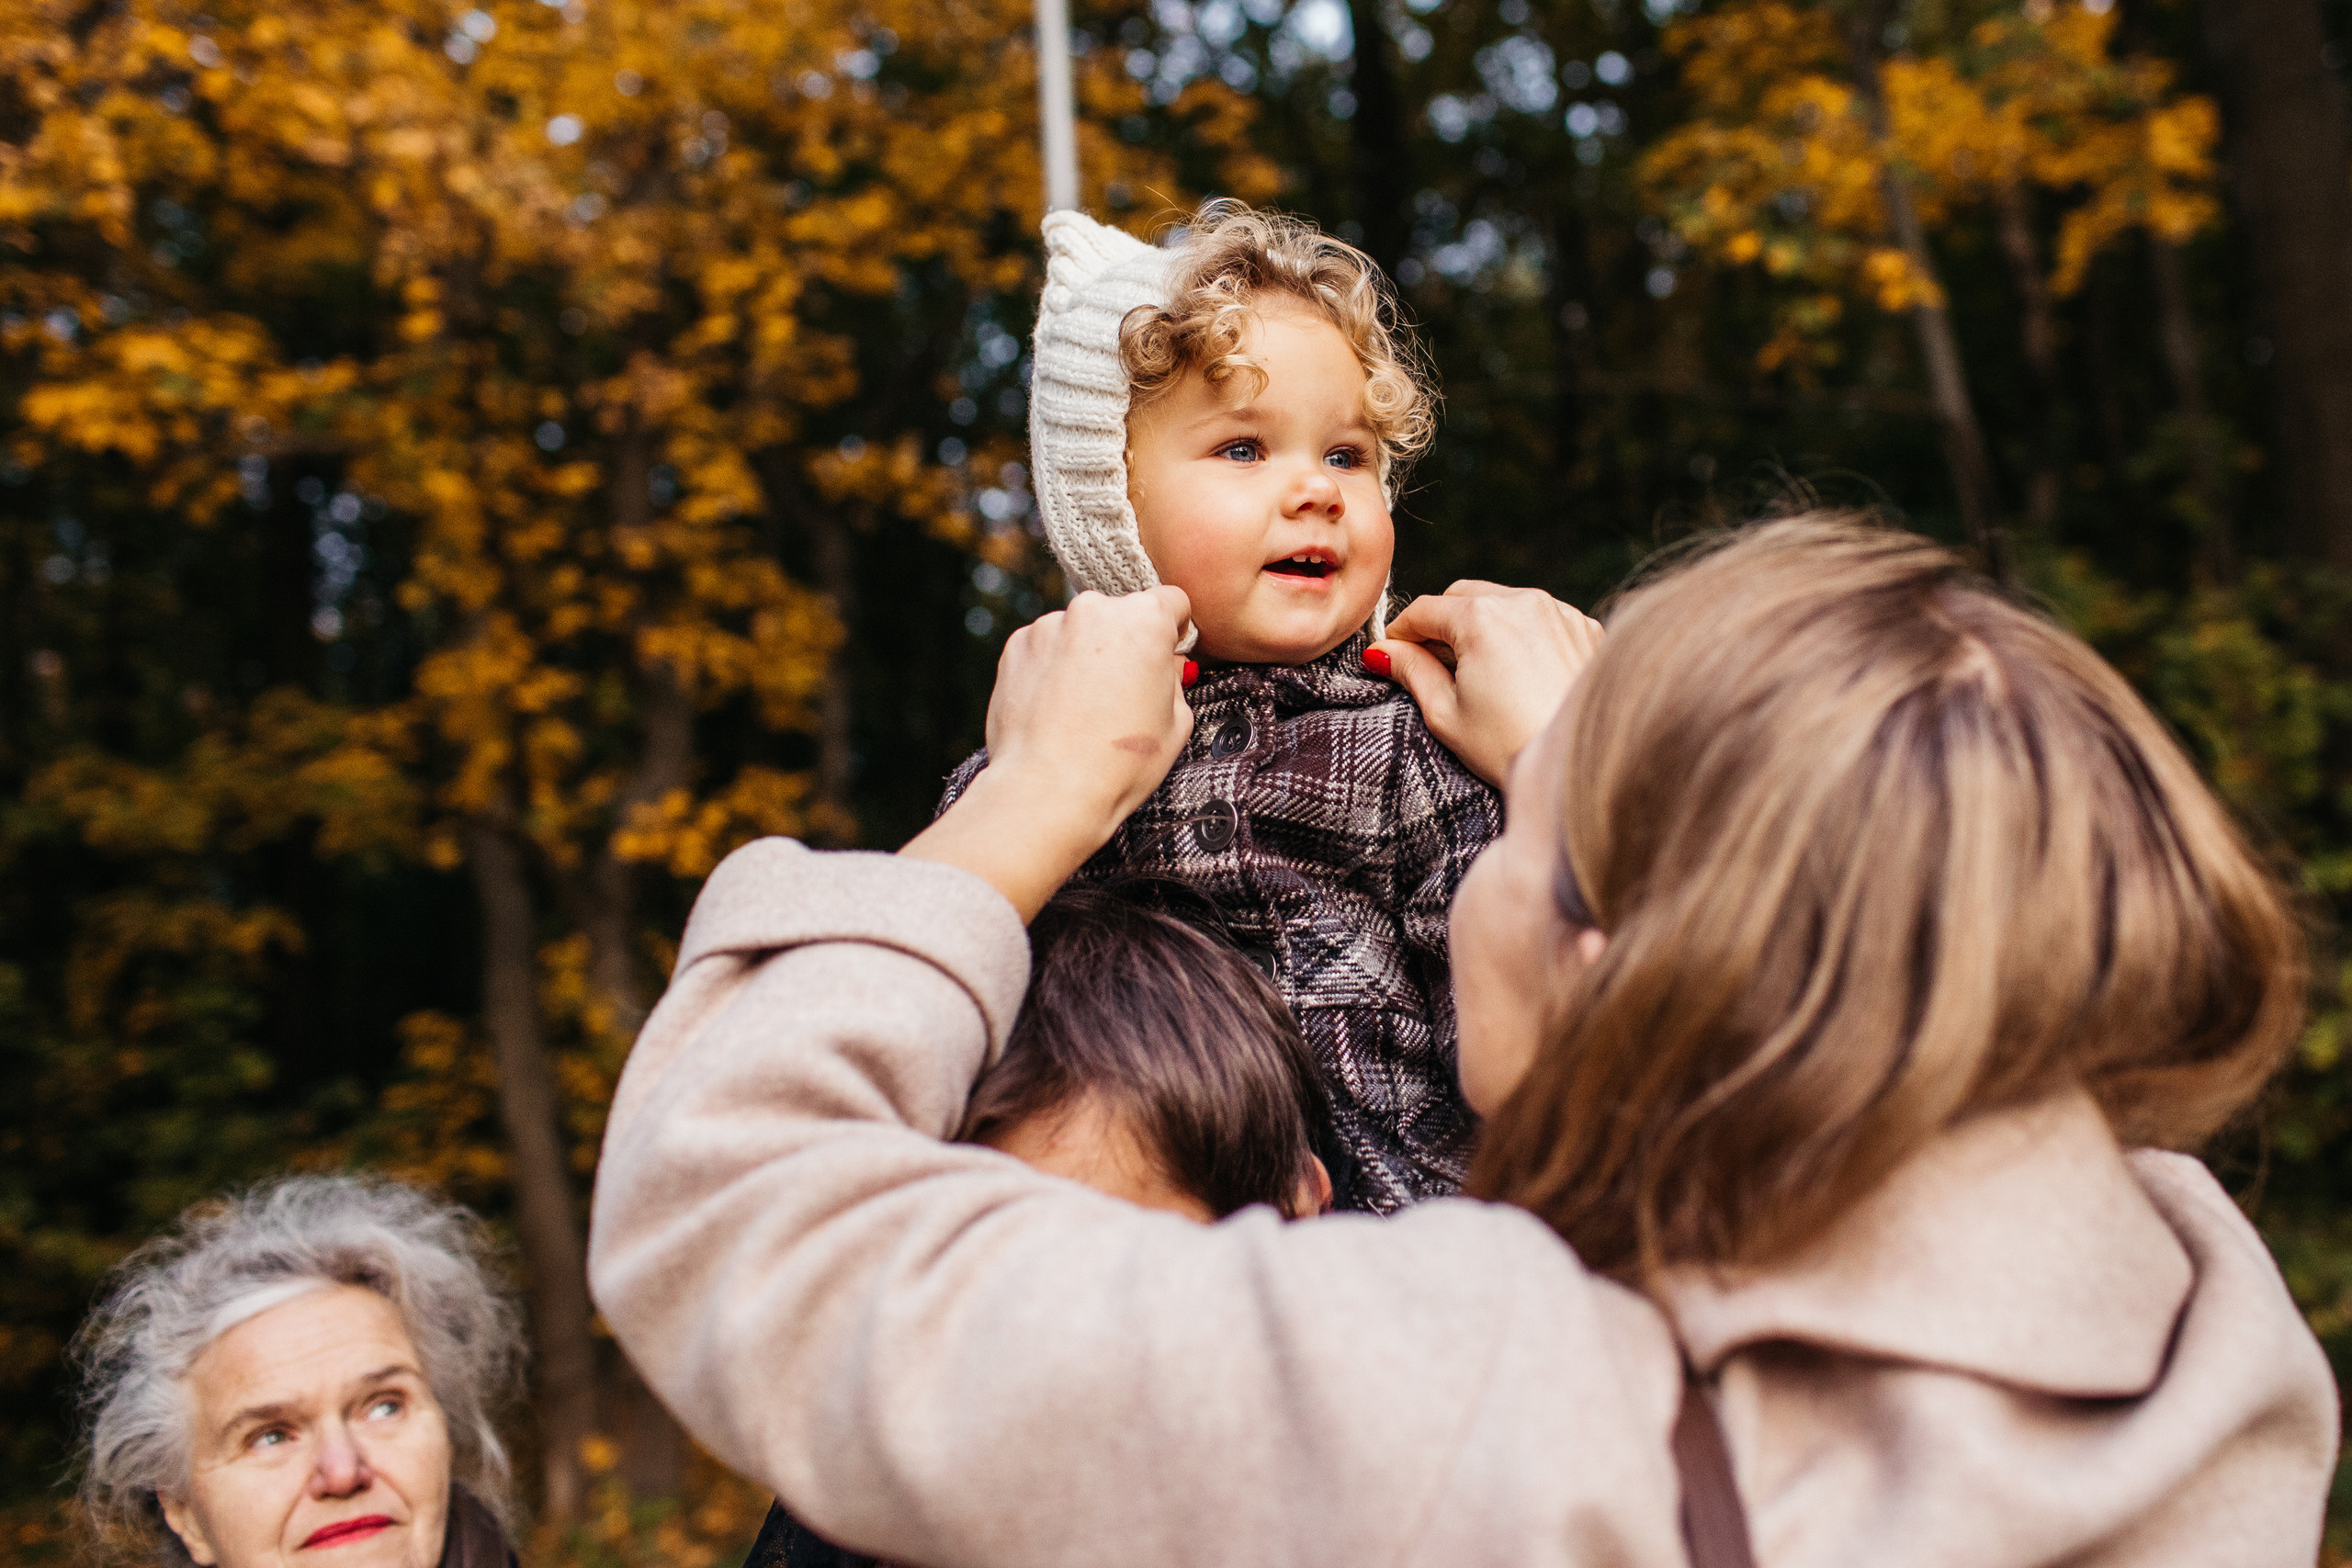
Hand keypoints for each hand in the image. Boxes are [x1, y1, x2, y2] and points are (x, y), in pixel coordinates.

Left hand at [902, 587, 1195, 917]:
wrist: (1048, 790)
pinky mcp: (1016, 646)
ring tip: (1083, 707)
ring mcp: (1050, 625)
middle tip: (1123, 691)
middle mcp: (1093, 609)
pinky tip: (1056, 708)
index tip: (1165, 654)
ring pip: (1079, 631)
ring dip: (1085, 654)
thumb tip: (1164, 665)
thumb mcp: (1177, 723)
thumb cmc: (1120, 763)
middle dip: (1125, 643)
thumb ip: (1174, 678)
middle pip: (1121, 614)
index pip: (1171, 601)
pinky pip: (1046, 648)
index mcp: (1144, 619)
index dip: (1173, 630)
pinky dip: (1052, 668)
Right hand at [1366, 582, 1603, 788]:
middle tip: (1432, 665)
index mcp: (1482, 617)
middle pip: (1463, 596)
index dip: (1400, 633)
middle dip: (1442, 624)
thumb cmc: (1510, 747)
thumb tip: (1382, 651)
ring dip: (1482, 625)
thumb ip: (1411, 671)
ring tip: (1478, 671)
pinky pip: (1540, 617)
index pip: (1424, 610)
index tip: (1392, 655)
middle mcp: (1524, 602)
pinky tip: (1518, 673)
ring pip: (1503, 602)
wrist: (1578, 768)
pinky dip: (1521, 634)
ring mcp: (1560, 612)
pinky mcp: (1586, 629)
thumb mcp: (1445, 713)